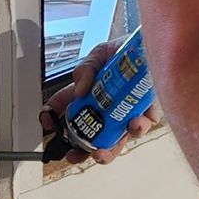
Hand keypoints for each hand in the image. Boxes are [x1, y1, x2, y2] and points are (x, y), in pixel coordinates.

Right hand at [38, 39, 162, 164]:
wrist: (151, 45)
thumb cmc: (127, 50)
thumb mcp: (100, 54)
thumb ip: (85, 69)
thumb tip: (79, 89)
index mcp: (91, 94)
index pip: (67, 108)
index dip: (53, 118)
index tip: (48, 123)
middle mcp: (108, 109)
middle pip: (91, 136)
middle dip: (80, 149)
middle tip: (73, 154)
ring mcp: (127, 114)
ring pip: (116, 141)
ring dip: (107, 150)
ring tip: (100, 151)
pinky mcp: (148, 115)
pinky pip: (142, 128)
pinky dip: (136, 129)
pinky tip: (133, 124)